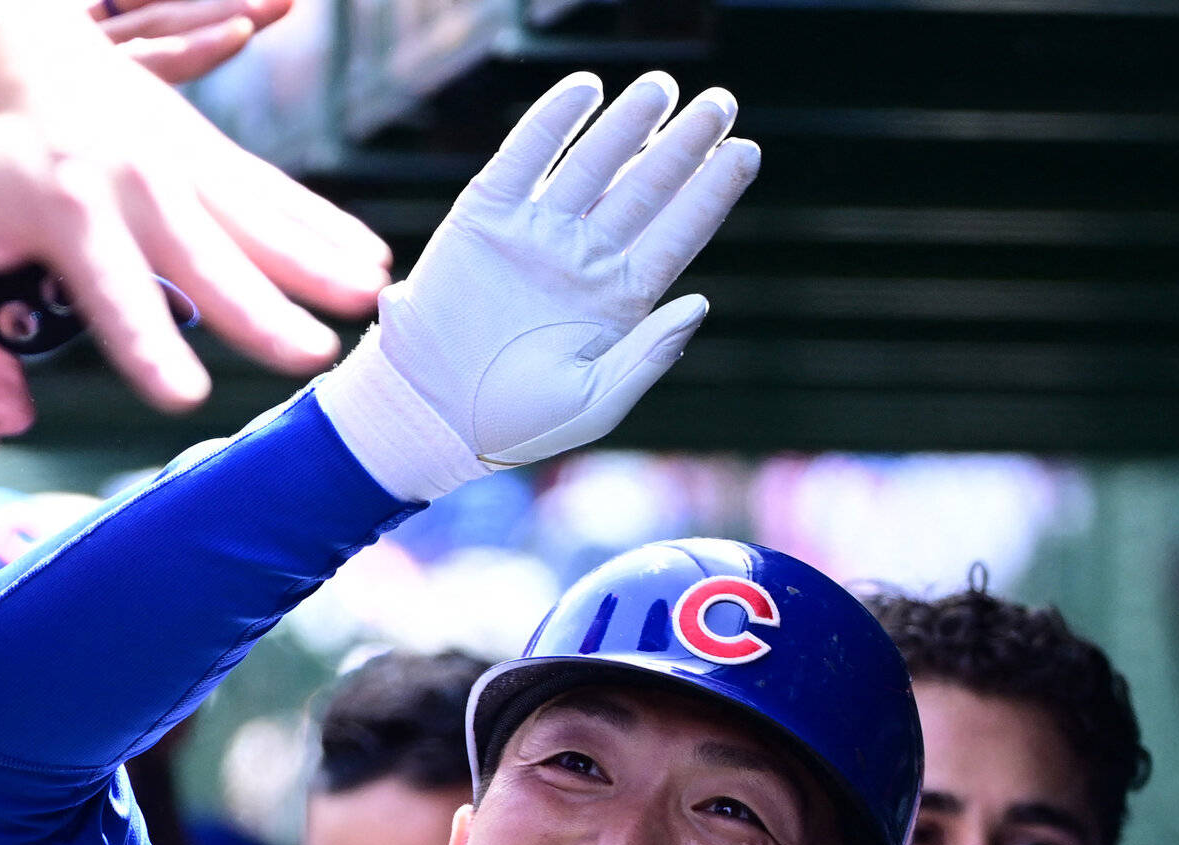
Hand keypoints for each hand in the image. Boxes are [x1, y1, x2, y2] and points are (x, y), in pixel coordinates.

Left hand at [0, 0, 388, 407]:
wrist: (3, 34)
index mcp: (71, 209)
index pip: (111, 289)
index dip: (146, 340)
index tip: (182, 395)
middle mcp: (137, 185)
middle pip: (206, 257)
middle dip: (260, 307)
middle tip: (310, 358)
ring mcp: (183, 165)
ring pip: (259, 220)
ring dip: (319, 259)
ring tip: (373, 299)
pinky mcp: (211, 154)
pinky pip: (276, 195)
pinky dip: (325, 227)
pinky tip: (374, 262)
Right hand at [318, 71, 758, 498]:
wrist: (434, 415)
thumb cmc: (516, 423)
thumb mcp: (594, 402)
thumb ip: (648, 356)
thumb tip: (700, 303)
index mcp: (617, 300)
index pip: (676, 234)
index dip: (711, 193)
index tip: (744, 153)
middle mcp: (582, 258)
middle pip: (644, 188)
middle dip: (683, 145)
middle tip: (720, 103)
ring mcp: (537, 233)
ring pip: (593, 162)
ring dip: (629, 124)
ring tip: (662, 87)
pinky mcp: (487, 216)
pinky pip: (525, 156)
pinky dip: (553, 121)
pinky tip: (587, 90)